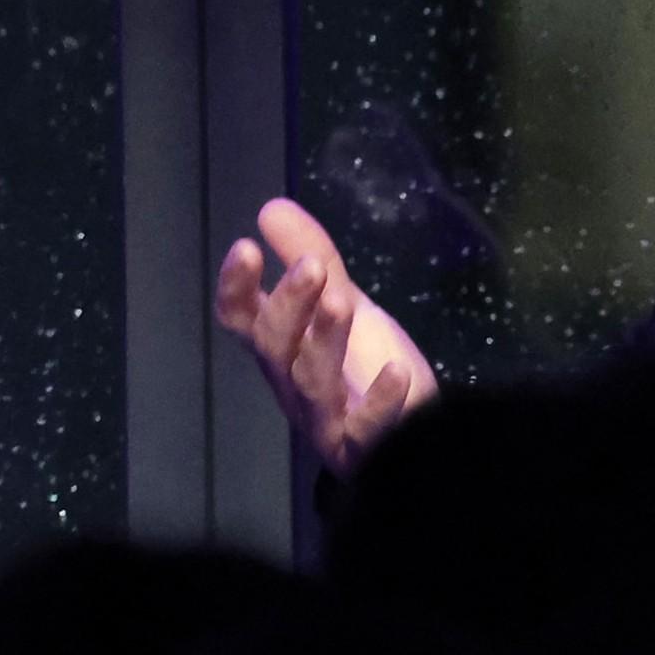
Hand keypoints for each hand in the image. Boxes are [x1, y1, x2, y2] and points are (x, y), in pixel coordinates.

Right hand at [213, 197, 438, 475]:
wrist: (417, 429)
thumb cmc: (366, 366)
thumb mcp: (341, 303)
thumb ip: (310, 258)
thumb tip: (271, 207)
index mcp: (282, 349)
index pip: (242, 320)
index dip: (236, 288)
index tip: (246, 248)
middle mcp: (292, 385)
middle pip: (274, 347)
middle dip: (288, 305)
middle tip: (312, 265)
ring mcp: (326, 420)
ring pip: (312, 383)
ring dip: (324, 341)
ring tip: (341, 301)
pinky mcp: (364, 447)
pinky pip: (366, 431)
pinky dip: (379, 404)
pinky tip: (397, 373)